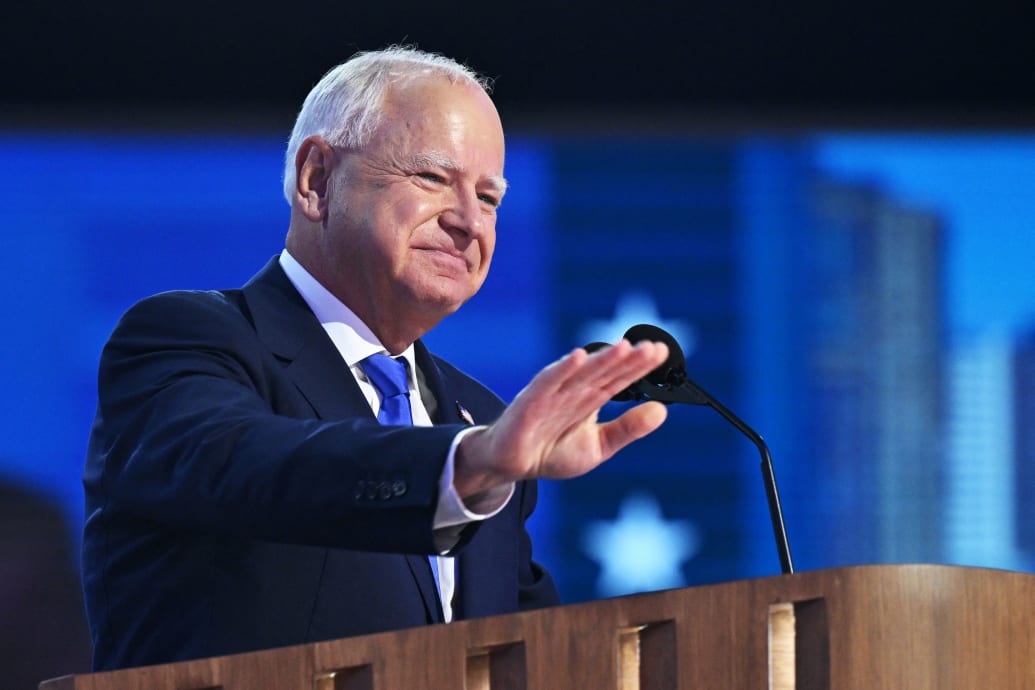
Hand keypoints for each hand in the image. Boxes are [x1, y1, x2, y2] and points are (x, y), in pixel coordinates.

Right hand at [453, 339, 668, 498]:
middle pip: (605, 372)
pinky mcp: (531, 402)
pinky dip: (562, 370)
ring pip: (581, 374)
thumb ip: (628, 428)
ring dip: (601, 360)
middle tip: (653, 348)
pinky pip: (547, 383)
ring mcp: (553, 394)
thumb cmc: (552, 452)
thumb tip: (662, 410)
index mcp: (591, 399)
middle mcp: (574, 391)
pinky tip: (577, 357)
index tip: (662, 353)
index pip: (620, 379)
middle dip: (628, 359)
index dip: (640, 366)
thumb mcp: (599, 446)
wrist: (510, 466)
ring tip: (624, 347)